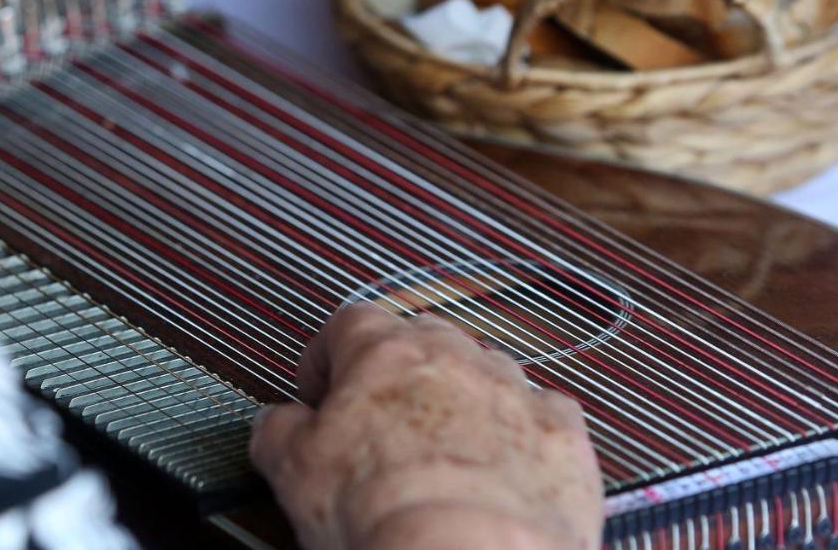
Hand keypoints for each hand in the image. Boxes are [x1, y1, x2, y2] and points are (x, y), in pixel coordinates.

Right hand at [250, 303, 603, 549]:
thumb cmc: (386, 514)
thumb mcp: (292, 471)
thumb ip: (279, 430)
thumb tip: (277, 423)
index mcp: (386, 352)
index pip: (348, 323)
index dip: (328, 356)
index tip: (321, 391)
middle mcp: (455, 357)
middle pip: (421, 339)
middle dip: (399, 374)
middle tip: (380, 425)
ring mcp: (513, 390)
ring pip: (484, 372)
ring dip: (463, 399)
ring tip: (443, 453)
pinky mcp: (561, 433)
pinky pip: (542, 413)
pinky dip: (522, 433)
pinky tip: (503, 468)